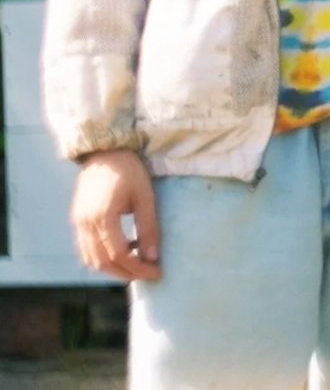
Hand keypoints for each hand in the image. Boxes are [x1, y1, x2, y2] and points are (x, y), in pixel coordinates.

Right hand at [72, 150, 160, 281]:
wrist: (104, 152)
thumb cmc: (129, 171)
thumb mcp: (145, 197)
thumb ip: (148, 227)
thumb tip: (153, 257)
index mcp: (102, 217)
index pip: (119, 255)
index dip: (138, 268)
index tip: (156, 272)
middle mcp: (85, 224)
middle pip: (101, 263)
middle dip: (125, 273)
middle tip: (147, 273)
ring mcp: (78, 223)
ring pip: (90, 259)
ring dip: (112, 267)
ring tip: (137, 263)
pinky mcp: (77, 220)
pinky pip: (86, 248)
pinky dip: (102, 256)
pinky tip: (123, 248)